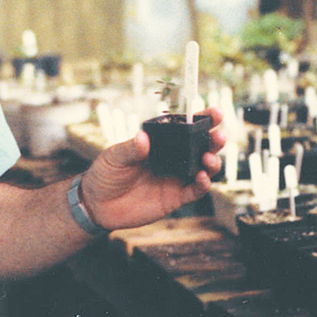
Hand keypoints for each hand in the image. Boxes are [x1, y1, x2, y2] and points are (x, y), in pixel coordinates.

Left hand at [80, 107, 225, 230]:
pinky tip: (202, 178)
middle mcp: (173, 158)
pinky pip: (194, 191)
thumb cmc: (105, 173)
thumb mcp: (114, 157)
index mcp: (161, 142)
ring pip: (203, 168)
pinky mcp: (175, 198)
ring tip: (209, 158)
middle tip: (218, 135)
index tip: (216, 112)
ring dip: (212, 162)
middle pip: (201, 146)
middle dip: (214, 139)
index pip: (185, 128)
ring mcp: (175, 178)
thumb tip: (143, 138)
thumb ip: (130, 149)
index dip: (203, 119)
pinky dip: (203, 185)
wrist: (97, 204)